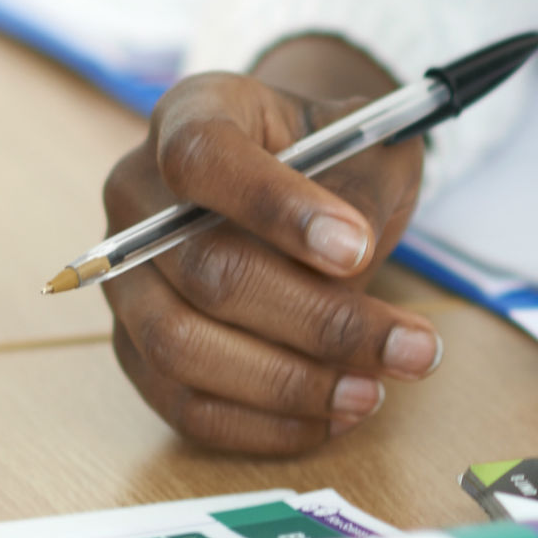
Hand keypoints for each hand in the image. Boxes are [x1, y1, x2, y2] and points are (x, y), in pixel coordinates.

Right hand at [100, 36, 438, 453]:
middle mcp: (137, 193)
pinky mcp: (134, 345)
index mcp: (192, 114)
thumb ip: (359, 191)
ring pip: (181, 347)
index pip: (203, 158)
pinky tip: (330, 417)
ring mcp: (125, 276)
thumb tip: (346, 272)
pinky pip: (180, 402)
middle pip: (204, 270)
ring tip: (372, 392)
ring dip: (287, 384)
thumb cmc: (335, 159)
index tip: (358, 248)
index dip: (274, 206)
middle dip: (318, 322)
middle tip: (411, 349)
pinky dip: (258, 424)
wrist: (305, 184)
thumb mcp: (370, 146)